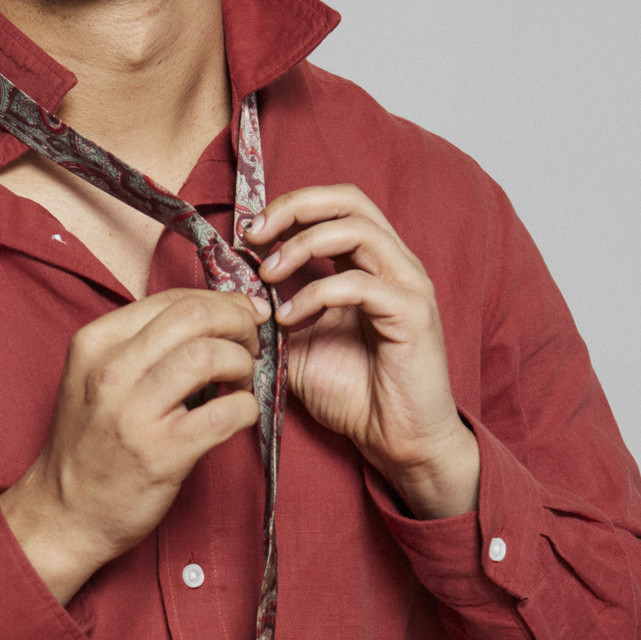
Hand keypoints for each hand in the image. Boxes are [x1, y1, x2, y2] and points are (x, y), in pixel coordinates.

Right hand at [1, 286, 267, 602]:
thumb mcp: (94, 379)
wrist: (63, 513)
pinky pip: (226, 412)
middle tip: (251, 344)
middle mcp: (110, 372)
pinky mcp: (162, 453)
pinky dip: (247, 407)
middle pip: (195, 316)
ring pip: (210, 355)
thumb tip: (207, 318)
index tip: (240, 316)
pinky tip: (240, 414)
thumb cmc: (89, 446)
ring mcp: (134, 413)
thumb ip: (139, 346)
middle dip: (238, 322)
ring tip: (242, 380)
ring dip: (243, 363)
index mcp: (95, 344)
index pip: (172, 300)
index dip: (219, 302)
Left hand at [243, 187, 479, 518]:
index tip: (249, 233)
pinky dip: (316, 294)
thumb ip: (273, 313)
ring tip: (267, 276)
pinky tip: (289, 318)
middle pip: (349, 199)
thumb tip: (228, 292)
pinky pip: (359, 284)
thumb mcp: (298, 346)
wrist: (397, 440)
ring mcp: (408, 285)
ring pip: (357, 230)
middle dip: (294, 208)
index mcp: (370, 263)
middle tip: (254, 235)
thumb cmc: (354, 393)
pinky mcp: (412, 314)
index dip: (290, 206)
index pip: (335, 204)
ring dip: (301, 246)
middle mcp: (394, 263)